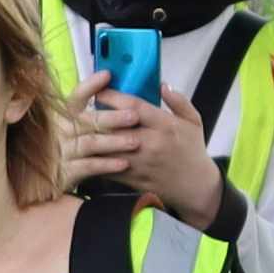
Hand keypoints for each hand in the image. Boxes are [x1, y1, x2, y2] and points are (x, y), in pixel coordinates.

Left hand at [58, 76, 222, 223]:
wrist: (195, 187)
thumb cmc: (192, 151)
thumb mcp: (194, 121)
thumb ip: (178, 101)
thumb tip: (162, 85)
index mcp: (165, 125)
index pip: (133, 106)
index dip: (112, 96)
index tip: (100, 89)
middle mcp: (151, 143)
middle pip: (114, 126)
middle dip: (95, 115)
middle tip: (81, 107)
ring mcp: (140, 163)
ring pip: (106, 147)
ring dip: (91, 137)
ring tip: (78, 127)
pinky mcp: (132, 179)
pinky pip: (107, 167)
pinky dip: (94, 157)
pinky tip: (85, 149)